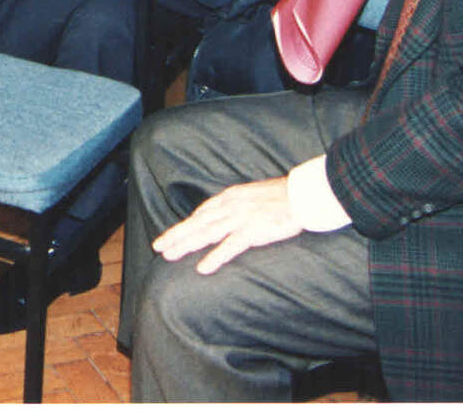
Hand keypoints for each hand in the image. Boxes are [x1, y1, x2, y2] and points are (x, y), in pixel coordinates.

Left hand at [152, 176, 301, 274]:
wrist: (303, 195)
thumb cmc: (283, 196)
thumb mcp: (253, 195)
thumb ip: (238, 205)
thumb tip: (225, 214)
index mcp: (230, 197)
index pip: (202, 213)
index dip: (185, 224)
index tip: (172, 234)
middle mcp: (229, 207)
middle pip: (196, 223)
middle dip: (176, 235)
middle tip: (158, 247)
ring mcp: (239, 219)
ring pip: (205, 234)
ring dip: (186, 245)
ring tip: (169, 256)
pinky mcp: (253, 231)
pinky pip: (229, 247)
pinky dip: (215, 257)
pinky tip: (202, 268)